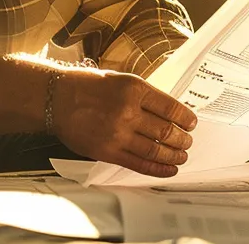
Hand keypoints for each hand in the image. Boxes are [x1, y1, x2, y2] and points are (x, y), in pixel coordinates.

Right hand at [51, 69, 197, 176]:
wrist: (56, 99)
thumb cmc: (86, 86)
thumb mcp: (120, 80)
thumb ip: (143, 95)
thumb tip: (167, 112)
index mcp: (134, 89)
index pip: (171, 108)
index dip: (186, 119)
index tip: (191, 123)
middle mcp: (128, 111)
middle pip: (166, 131)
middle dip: (182, 140)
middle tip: (188, 142)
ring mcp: (118, 133)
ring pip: (156, 150)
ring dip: (174, 155)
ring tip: (181, 156)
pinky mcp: (108, 151)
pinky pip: (139, 164)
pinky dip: (157, 169)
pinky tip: (168, 169)